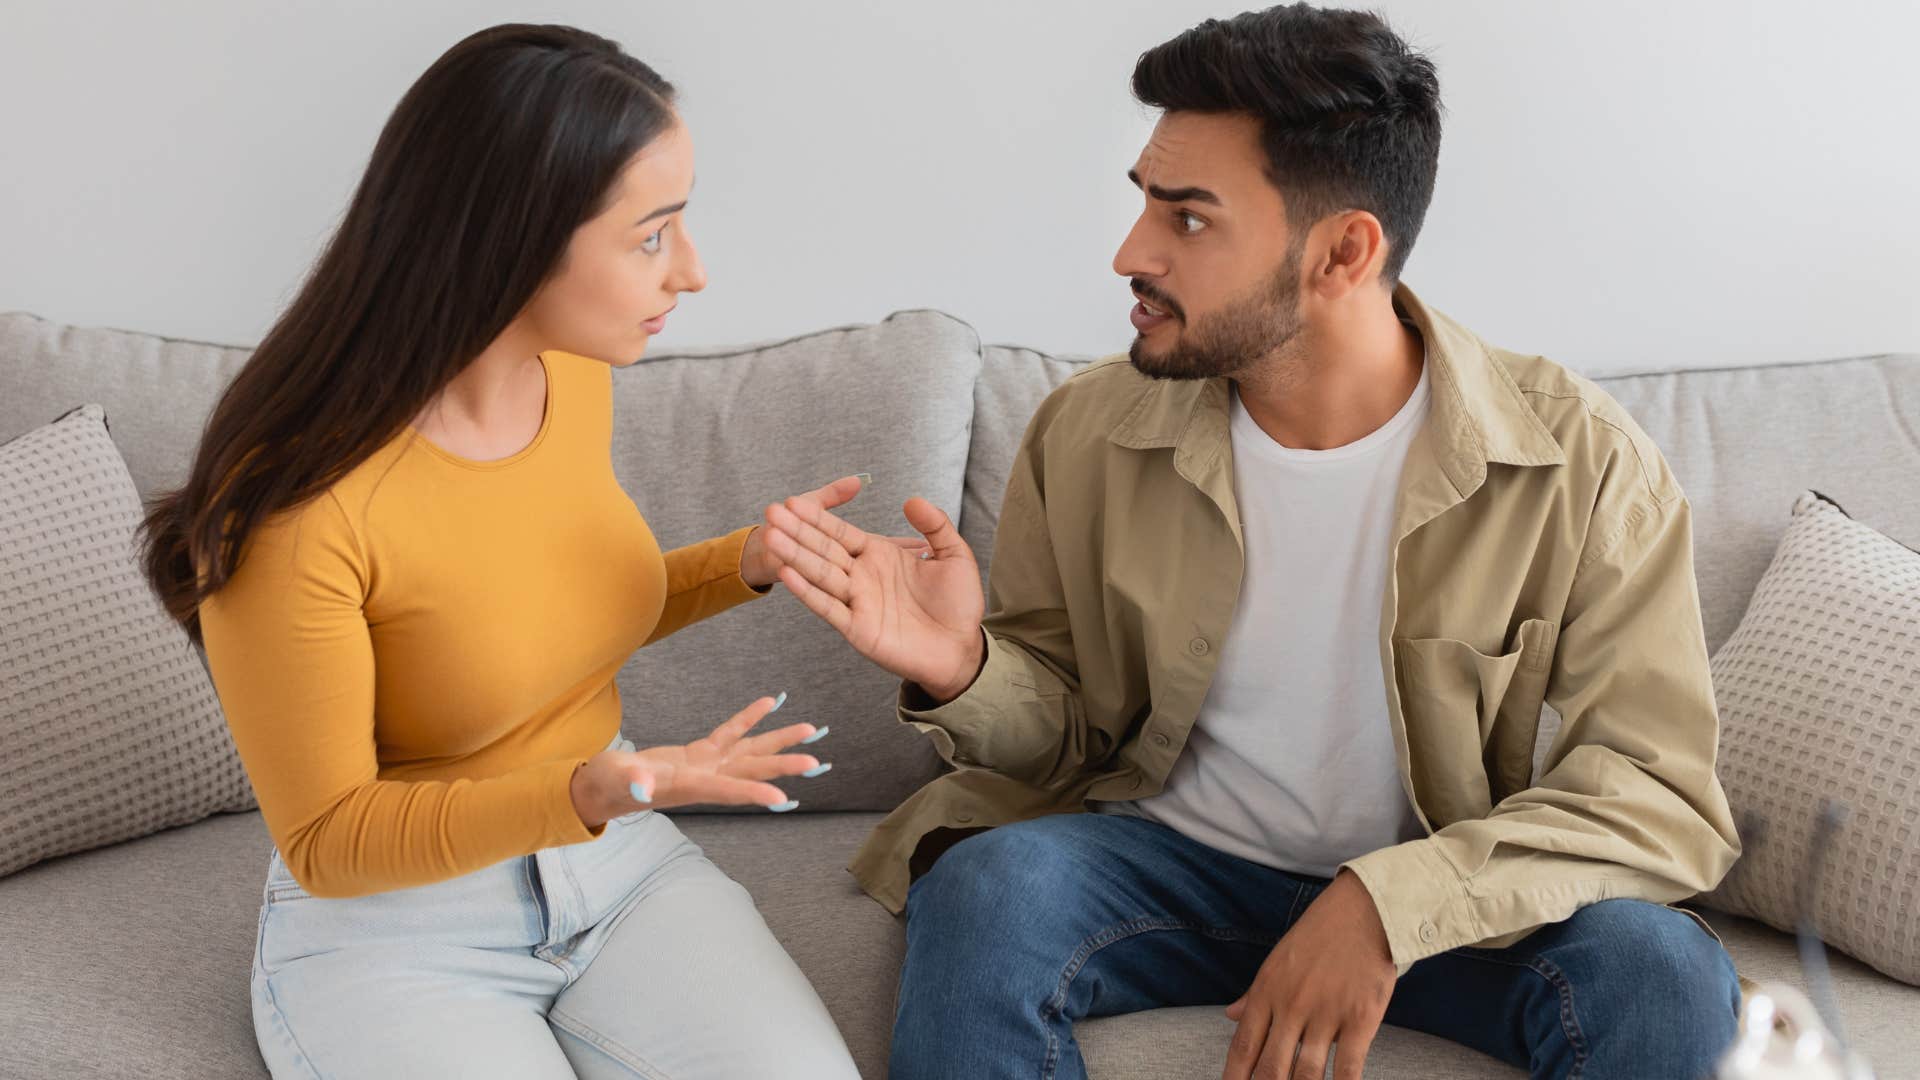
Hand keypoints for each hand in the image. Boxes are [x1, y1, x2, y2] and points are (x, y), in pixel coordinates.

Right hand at [568, 694, 826, 825]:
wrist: (604, 787)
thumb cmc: (607, 785)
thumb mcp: (616, 780)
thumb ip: (630, 781)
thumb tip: (643, 785)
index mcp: (688, 787)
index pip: (726, 791)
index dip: (753, 793)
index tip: (783, 799)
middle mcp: (705, 778)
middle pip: (750, 770)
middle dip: (782, 766)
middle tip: (816, 762)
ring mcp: (706, 765)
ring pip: (750, 751)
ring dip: (779, 741)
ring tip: (810, 729)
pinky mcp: (700, 753)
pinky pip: (731, 732)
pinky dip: (750, 718)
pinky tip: (771, 702)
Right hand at [760, 480, 986, 702]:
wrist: (962, 648)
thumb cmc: (958, 604)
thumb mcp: (953, 555)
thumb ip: (935, 525)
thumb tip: (910, 500)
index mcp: (879, 556)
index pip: (840, 533)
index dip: (817, 518)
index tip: (792, 502)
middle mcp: (862, 576)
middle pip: (822, 549)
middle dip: (796, 531)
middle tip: (769, 513)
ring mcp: (857, 601)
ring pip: (819, 573)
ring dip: (795, 556)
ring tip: (770, 538)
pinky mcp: (857, 628)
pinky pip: (828, 607)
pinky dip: (808, 592)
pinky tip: (788, 575)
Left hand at [1223, 870, 1395, 1079]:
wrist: (1365, 910)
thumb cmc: (1320, 934)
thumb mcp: (1278, 960)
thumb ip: (1254, 994)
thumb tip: (1230, 1016)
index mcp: (1267, 991)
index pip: (1243, 1047)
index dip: (1234, 1079)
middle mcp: (1292, 1006)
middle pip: (1271, 1068)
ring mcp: (1326, 1014)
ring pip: (1305, 1073)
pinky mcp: (1360, 1019)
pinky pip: (1348, 1067)